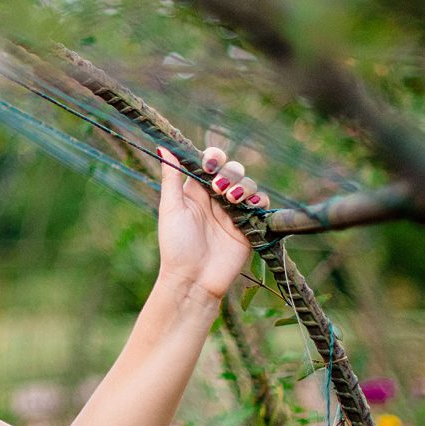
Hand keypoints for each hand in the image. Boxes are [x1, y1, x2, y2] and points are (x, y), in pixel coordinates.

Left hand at [154, 144, 261, 301]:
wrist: (194, 279)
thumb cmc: (176, 245)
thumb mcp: (171, 208)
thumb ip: (171, 177)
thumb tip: (163, 146)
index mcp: (196, 190)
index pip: (210, 164)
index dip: (214, 157)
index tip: (210, 164)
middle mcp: (216, 198)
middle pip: (232, 170)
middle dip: (229, 173)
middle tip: (220, 189)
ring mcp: (234, 211)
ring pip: (248, 184)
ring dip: (243, 186)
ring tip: (231, 200)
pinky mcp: (249, 226)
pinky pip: (261, 204)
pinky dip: (259, 200)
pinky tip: (250, 205)